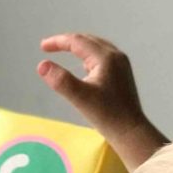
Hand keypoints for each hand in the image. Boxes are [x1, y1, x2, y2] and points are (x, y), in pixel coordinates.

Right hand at [38, 32, 168, 170]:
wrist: (131, 132)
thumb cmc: (107, 116)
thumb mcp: (80, 98)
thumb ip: (61, 80)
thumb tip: (42, 65)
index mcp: (106, 58)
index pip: (77, 41)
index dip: (58, 42)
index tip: (43, 47)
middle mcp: (116, 56)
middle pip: (88, 40)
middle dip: (67, 42)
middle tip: (49, 47)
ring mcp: (122, 65)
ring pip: (96, 47)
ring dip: (79, 47)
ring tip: (64, 52)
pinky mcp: (123, 74)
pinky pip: (102, 57)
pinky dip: (89, 57)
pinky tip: (84, 67)